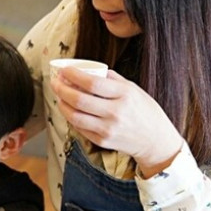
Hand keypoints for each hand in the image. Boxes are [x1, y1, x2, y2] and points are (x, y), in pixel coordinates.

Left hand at [51, 68, 183, 177]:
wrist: (155, 141)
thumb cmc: (145, 111)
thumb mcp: (134, 89)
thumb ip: (112, 79)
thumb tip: (89, 70)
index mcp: (125, 94)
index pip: (92, 82)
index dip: (73, 75)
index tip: (64, 70)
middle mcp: (115, 112)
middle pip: (79, 99)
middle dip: (62, 89)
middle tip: (55, 82)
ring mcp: (108, 129)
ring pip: (75, 116)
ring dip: (62, 104)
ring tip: (59, 95)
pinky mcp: (102, 141)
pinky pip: (80, 128)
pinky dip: (71, 117)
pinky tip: (69, 109)